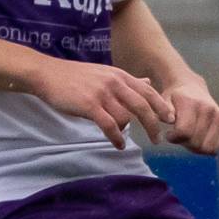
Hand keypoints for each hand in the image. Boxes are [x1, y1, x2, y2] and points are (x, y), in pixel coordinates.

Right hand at [31, 59, 175, 149]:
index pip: (148, 91)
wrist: (47, 74)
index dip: (161, 106)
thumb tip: (148, 83)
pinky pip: (109, 125)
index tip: (171, 120)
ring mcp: (102, 93)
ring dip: (126, 130)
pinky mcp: (89, 105)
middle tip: (157, 139)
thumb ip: (127, 81)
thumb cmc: (76, 77)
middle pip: (143, 106)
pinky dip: (116, 137)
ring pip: (125, 117)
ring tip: (120, 136)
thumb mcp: (106, 74)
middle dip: (153, 124)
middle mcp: (114, 82)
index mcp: (120, 75)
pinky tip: (118, 145)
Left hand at [159, 77, 218, 154]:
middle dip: (184, 144)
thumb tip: (170, 120)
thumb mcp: (164, 100)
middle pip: (196, 142)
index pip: (184, 131)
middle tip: (178, 137)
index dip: (174, 138)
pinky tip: (198, 140)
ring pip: (208, 148)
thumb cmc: (175, 98)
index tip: (169, 134)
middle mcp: (208, 110)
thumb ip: (164, 111)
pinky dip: (206, 148)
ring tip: (188, 138)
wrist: (192, 88)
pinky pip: (217, 147)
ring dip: (196, 148)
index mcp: (192, 104)